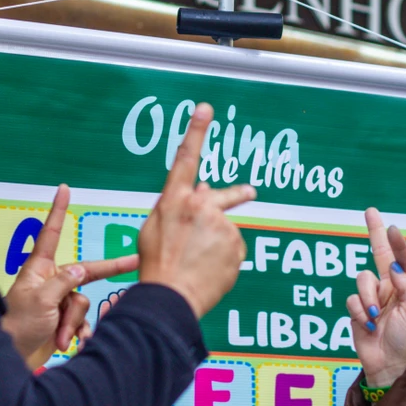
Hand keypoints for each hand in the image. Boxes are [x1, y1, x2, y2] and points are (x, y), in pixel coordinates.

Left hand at [2, 185, 138, 368]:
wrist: (9, 359)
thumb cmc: (16, 326)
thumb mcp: (40, 301)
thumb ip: (63, 283)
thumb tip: (80, 270)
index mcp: (39, 269)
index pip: (51, 234)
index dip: (58, 211)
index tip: (64, 189)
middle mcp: (50, 282)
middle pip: (85, 273)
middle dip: (108, 270)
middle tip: (135, 261)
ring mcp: (57, 302)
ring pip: (83, 302)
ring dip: (73, 322)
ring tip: (58, 335)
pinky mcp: (61, 321)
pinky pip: (82, 320)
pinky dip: (77, 331)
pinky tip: (68, 342)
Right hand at [138, 103, 255, 318]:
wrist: (171, 296)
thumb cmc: (157, 265)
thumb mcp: (155, 229)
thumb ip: (178, 206)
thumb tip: (204, 188)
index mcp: (174, 201)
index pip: (185, 158)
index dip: (196, 131)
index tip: (205, 108)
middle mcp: (200, 207)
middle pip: (223, 195)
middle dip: (237, 194)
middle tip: (250, 192)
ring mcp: (221, 226)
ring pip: (225, 231)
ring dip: (216, 245)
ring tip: (198, 265)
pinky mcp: (237, 245)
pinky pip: (234, 250)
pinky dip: (225, 260)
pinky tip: (209, 271)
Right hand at [345, 209, 405, 386]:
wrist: (389, 365)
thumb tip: (393, 266)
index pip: (403, 260)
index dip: (397, 243)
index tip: (392, 227)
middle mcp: (392, 287)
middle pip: (380, 254)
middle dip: (375, 232)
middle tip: (370, 211)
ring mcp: (374, 297)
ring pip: (362, 279)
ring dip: (368, 296)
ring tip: (376, 315)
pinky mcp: (358, 308)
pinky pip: (352, 299)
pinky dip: (360, 311)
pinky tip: (369, 324)